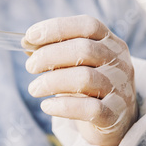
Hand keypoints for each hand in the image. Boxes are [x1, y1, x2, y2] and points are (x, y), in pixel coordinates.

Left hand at [23, 15, 137, 145]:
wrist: (116, 119)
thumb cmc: (89, 84)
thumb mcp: (75, 63)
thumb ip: (53, 51)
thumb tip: (26, 42)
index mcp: (110, 42)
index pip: (87, 26)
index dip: (57, 28)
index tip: (30, 36)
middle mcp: (119, 62)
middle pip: (84, 49)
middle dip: (49, 55)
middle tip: (30, 67)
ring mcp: (120, 88)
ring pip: (84, 78)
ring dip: (51, 81)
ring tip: (34, 89)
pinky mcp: (115, 114)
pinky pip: (89, 108)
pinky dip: (63, 106)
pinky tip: (46, 106)